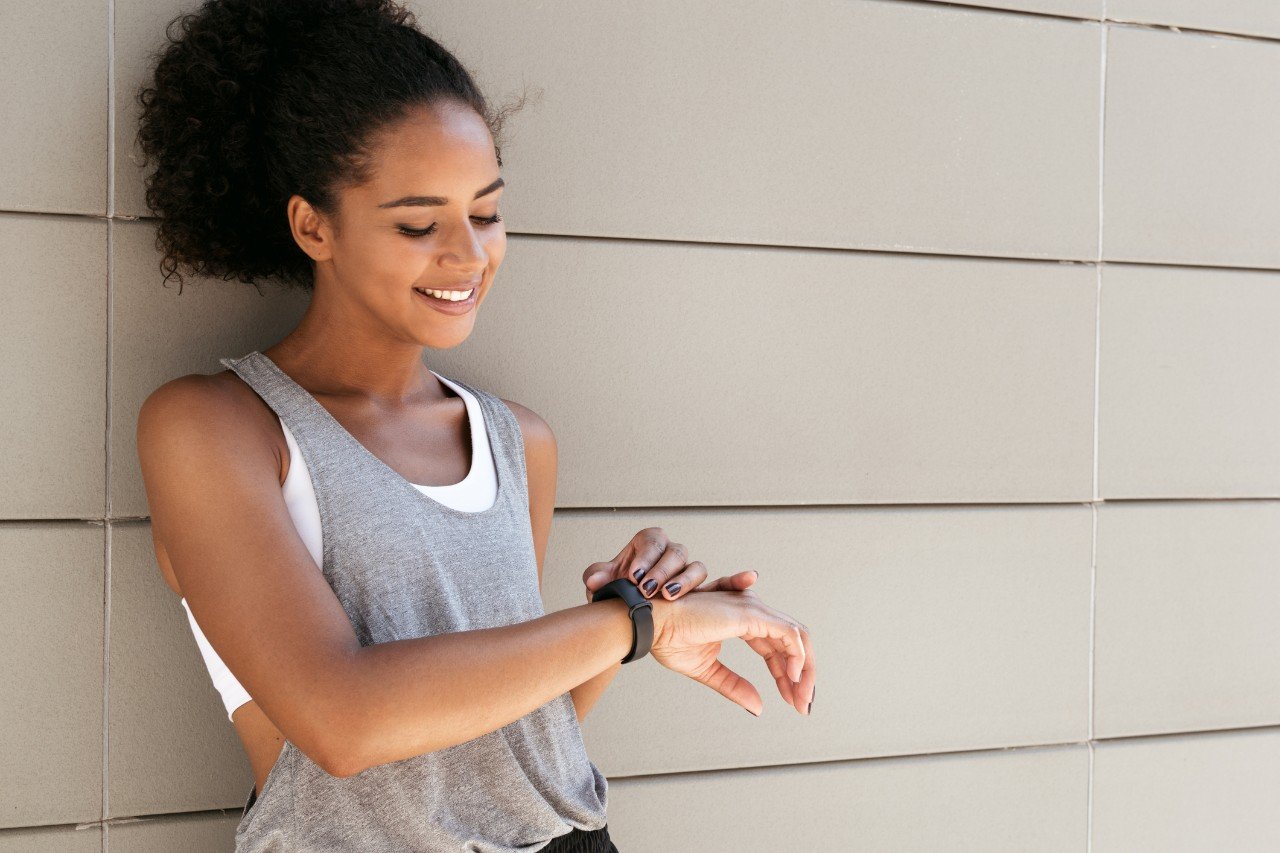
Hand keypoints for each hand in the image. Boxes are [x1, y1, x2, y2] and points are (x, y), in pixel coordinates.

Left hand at [582, 526, 759, 604]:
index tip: (635, 576)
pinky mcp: (701, 591)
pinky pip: (722, 582)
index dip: (645, 557)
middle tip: (649, 589)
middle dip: (663, 571)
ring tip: (669, 597)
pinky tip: (750, 579)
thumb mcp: (605, 584)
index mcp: (648, 543)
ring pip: (695, 569)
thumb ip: (599, 578)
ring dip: (684, 583)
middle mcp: (670, 553)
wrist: (628, 614)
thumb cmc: (618, 592)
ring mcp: (686, 571)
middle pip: (676, 554)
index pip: (652, 541)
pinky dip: (736, 580)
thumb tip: (594, 578)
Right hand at [646, 589, 814, 717]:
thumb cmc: (670, 639)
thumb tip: (759, 707)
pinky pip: (788, 634)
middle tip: (803, 705)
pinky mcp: (751, 614)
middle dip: (803, 675)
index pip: (777, 648)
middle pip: (793, 642)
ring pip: (797, 636)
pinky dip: (797, 656)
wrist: (652, 625)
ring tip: (801, 698)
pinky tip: (792, 679)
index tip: (793, 701)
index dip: (787, 675)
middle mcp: (752, 610)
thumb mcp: (709, 671)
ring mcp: (753, 609)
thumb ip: (735, 686)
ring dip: (805, 669)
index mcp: (743, 621)